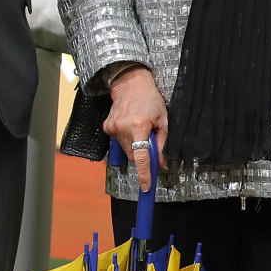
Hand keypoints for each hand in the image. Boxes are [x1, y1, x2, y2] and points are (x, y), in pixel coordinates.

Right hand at [104, 64, 167, 192]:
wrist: (130, 84)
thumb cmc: (150, 100)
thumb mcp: (163, 120)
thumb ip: (162, 144)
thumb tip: (161, 164)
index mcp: (139, 126)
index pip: (141, 157)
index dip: (144, 173)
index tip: (146, 186)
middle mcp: (123, 129)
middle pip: (134, 156)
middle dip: (143, 155)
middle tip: (150, 142)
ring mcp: (112, 128)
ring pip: (126, 150)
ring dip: (135, 146)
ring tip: (140, 128)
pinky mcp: (107, 128)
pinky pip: (119, 142)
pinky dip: (126, 139)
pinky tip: (130, 125)